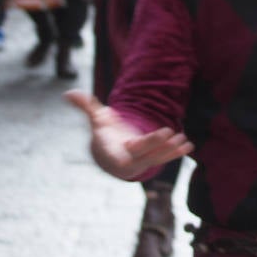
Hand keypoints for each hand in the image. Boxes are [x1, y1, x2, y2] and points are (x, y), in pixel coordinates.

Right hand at [64, 90, 193, 180]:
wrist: (111, 154)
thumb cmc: (104, 133)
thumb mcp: (96, 119)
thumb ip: (85, 106)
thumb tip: (68, 93)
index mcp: (111, 151)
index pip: (118, 154)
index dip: (124, 153)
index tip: (131, 148)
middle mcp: (125, 160)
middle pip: (141, 154)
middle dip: (154, 145)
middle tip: (169, 133)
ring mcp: (140, 162)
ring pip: (155, 158)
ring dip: (170, 150)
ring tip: (184, 140)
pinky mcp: (150, 161)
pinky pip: (164, 158)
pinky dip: (176, 153)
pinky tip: (188, 146)